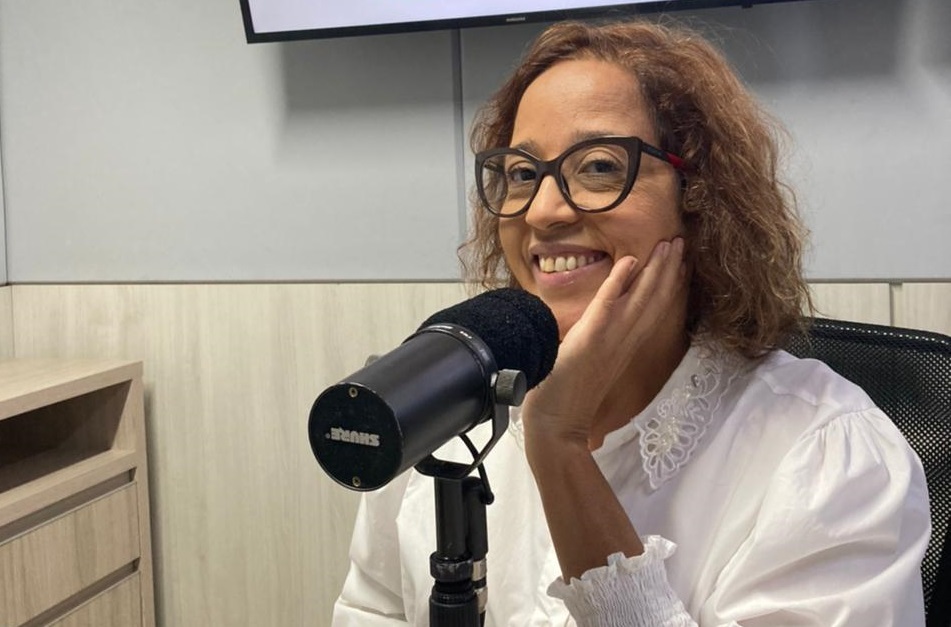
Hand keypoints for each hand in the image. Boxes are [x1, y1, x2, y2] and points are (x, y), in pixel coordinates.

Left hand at [521, 237, 687, 455]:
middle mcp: (624, 342)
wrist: (557, 427)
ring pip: (641, 298)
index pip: (653, 311)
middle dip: (670, 269)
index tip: (680, 263)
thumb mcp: (588, 367)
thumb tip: (595, 337)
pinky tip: (629, 260)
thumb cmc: (567, 401)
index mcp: (624, 348)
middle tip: (682, 242)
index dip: (668, 286)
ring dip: (656, 269)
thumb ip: (597, 350)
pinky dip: (619, 281)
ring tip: (669, 244)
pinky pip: (608, 304)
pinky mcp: (590, 338)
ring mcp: (610, 340)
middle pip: (655, 300)